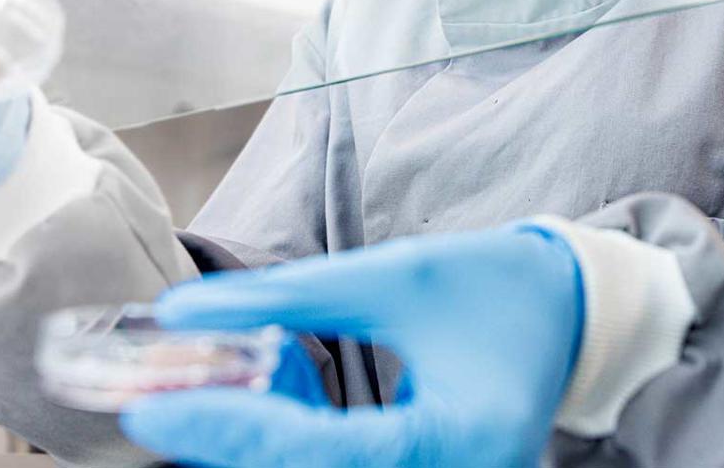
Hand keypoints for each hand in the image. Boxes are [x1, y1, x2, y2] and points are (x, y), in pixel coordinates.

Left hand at [122, 225, 583, 467]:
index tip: (153, 405)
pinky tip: (257, 407)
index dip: (231, 430)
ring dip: (252, 448)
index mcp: (459, 441)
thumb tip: (184, 312)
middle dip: (227, 447)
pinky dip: (287, 448)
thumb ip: (296, 295)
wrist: (570, 311)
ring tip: (194, 400)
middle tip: (154, 404)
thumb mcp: (402, 273)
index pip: (322, 451)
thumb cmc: (498, 285)